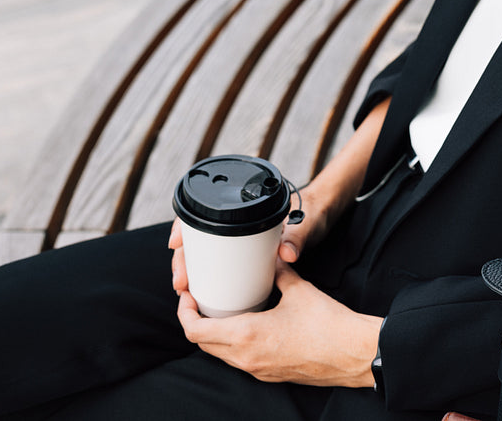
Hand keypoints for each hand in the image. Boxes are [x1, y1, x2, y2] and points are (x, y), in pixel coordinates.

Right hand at [167, 171, 343, 287]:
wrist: (325, 215)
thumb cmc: (314, 214)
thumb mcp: (307, 225)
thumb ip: (299, 237)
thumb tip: (287, 253)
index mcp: (246, 207)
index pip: (204, 211)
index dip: (183, 226)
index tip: (176, 244)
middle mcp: (237, 221)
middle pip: (198, 238)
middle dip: (184, 260)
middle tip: (181, 283)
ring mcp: (239, 237)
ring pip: (204, 253)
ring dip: (191, 271)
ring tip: (186, 292)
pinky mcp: (246, 253)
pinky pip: (218, 263)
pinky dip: (206, 276)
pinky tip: (201, 294)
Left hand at [176, 259, 381, 386]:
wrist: (355, 354)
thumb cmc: (330, 326)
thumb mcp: (299, 289)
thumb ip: (279, 273)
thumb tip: (271, 260)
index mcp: (247, 336)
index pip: (196, 331)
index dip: (184, 312)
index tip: (187, 295)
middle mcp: (247, 358)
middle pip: (203, 344)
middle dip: (195, 320)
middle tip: (199, 299)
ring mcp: (258, 370)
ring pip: (220, 354)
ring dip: (213, 333)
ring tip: (220, 309)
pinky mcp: (270, 374)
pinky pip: (239, 360)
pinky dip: (232, 343)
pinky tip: (244, 324)